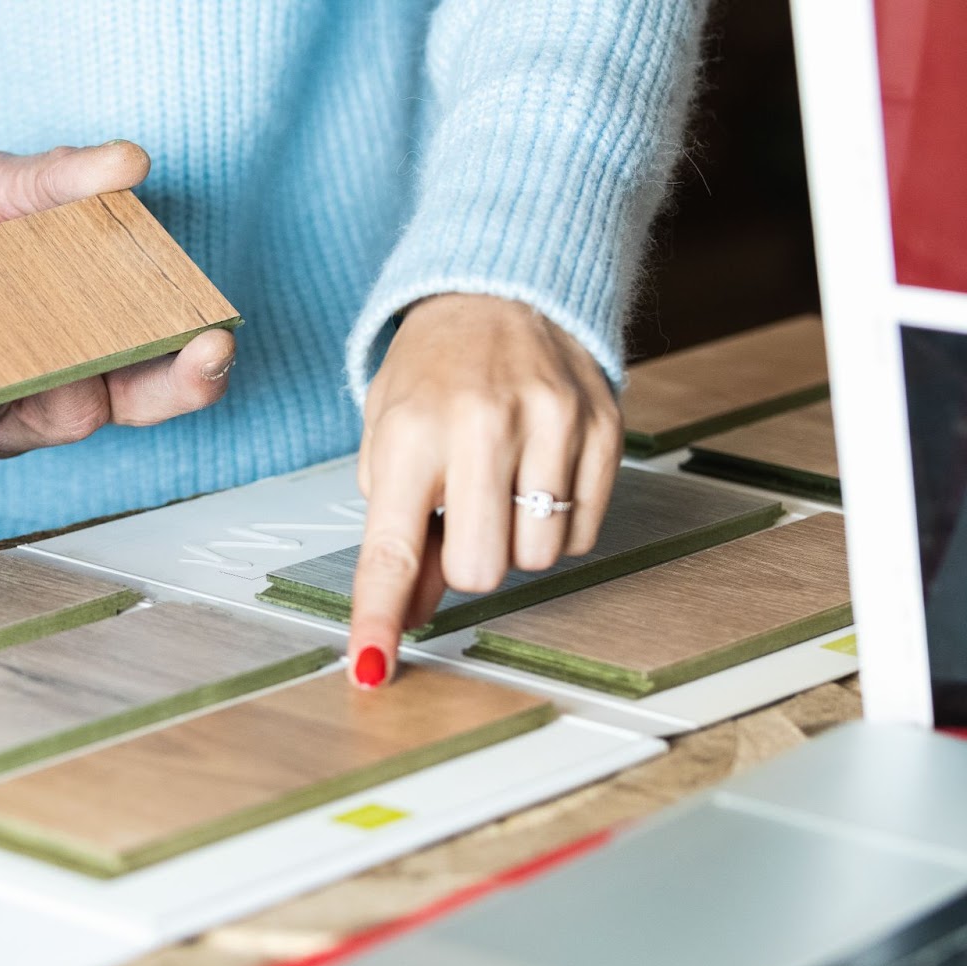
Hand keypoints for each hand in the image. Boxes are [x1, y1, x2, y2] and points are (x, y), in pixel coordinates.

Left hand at [0, 141, 235, 460]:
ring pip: (56, 418)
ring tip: (38, 320)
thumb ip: (59, 179)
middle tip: (186, 352)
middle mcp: (50, 389)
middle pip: (116, 409)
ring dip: (62, 371)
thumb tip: (128, 162)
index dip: (194, 368)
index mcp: (85, 338)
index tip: (215, 341)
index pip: (158, 371)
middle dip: (157, 384)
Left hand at [347, 294, 621, 686]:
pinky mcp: (604, 426)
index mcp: (410, 432)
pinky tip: (539, 473)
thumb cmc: (432, 372)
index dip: (379, 617)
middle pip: (480, 570)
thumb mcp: (388, 438)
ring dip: (517, 540)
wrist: (501, 287)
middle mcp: (482, 426)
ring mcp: (552, 424)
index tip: (371, 668)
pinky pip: (586, 529)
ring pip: (539, 556)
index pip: (391, 551)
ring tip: (502, 484)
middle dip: (468, 562)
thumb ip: (396, 530)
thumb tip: (409, 615)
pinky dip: (559, 520)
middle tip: (460, 516)